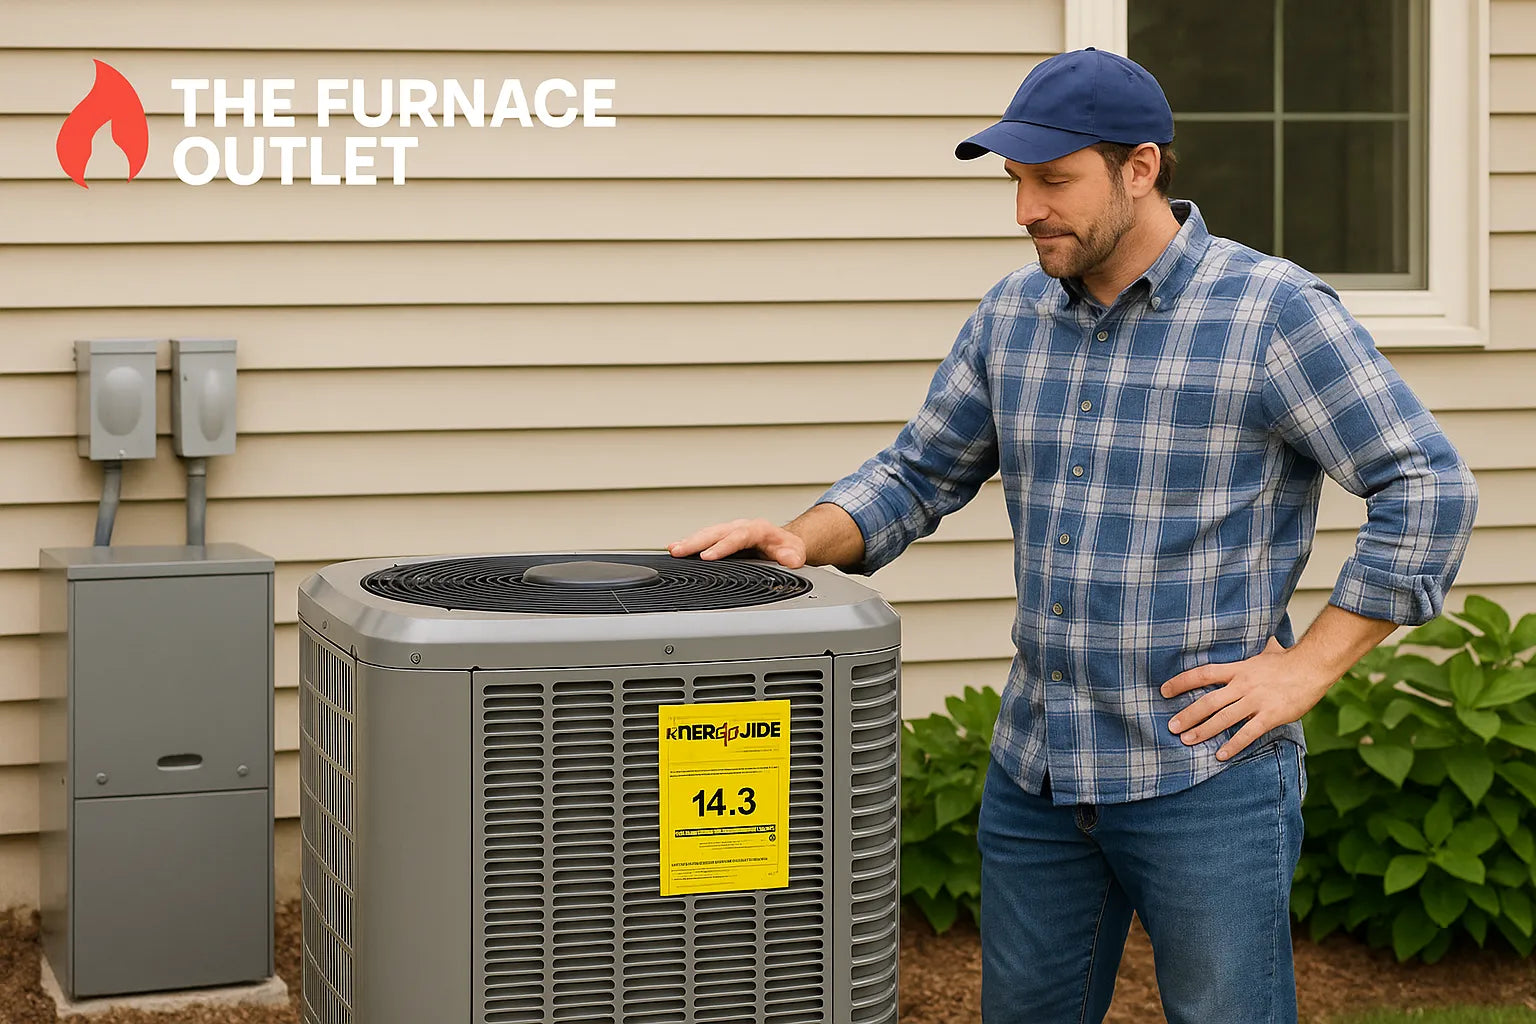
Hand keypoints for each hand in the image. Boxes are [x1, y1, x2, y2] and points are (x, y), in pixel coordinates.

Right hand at [667, 518, 806, 567]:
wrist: (785, 543)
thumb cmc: (787, 549)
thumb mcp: (795, 553)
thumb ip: (792, 557)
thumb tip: (789, 559)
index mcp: (758, 529)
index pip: (737, 536)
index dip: (722, 546)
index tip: (708, 556)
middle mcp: (741, 527)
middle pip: (716, 532)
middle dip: (696, 541)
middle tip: (679, 551)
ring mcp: (730, 531)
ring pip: (707, 533)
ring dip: (689, 541)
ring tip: (673, 550)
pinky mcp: (723, 538)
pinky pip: (705, 539)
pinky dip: (690, 543)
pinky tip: (676, 550)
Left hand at [1160, 637, 1332, 760]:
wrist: (1313, 666)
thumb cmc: (1288, 660)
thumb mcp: (1263, 651)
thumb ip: (1252, 650)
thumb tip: (1253, 637)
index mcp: (1238, 669)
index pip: (1202, 674)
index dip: (1181, 682)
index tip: (1164, 691)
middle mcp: (1243, 685)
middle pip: (1208, 701)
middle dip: (1187, 715)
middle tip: (1171, 727)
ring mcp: (1256, 701)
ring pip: (1223, 719)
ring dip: (1203, 731)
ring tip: (1187, 741)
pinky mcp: (1271, 715)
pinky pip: (1248, 733)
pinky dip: (1233, 745)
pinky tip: (1220, 755)